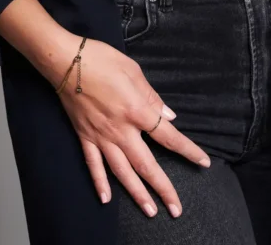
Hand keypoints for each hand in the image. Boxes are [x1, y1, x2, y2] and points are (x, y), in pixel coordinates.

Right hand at [51, 34, 211, 219]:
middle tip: (176, 209)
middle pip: (147, 164)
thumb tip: (169, 117)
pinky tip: (106, 199)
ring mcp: (101, 136)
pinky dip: (99, 183)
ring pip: (122, 172)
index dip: (187, 150)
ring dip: (137, 193)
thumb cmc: (102, 60)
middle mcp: (121, 130)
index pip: (168, 136)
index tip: (203, 162)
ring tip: (150, 211)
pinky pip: (93, 165)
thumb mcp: (134, 71)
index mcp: (137, 111)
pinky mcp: (84, 137)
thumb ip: (153, 97)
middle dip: (163, 188)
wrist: (67, 61)